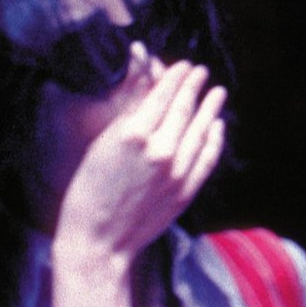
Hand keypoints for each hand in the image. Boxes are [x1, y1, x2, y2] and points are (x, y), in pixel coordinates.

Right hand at [53, 44, 227, 267]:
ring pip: (201, 130)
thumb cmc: (88, 191)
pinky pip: (207, 156)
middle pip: (184, 109)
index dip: (175, 77)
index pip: (162, 95)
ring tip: (217, 92)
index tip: (183, 65)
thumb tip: (147, 84)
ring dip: (211, 109)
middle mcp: (160, 149)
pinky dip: (215, 138)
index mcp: (133, 134)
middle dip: (194, 87)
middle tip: (201, 72)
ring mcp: (178, 171)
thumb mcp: (101, 145)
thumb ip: (129, 115)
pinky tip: (217, 126)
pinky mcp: (187, 189)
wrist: (99, 240)